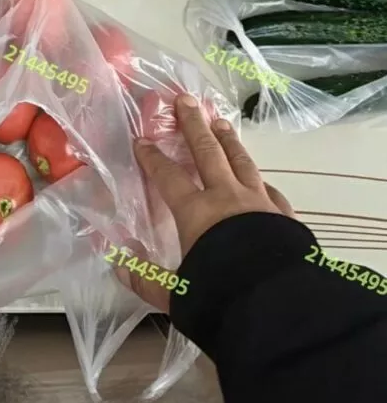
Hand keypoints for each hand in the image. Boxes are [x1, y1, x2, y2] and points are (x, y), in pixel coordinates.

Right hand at [117, 95, 293, 310]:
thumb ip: (146, 279)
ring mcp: (259, 203)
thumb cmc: (221, 296)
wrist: (278, 303)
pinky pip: (270, 191)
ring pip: (241, 162)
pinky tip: (260, 179)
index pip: (168, 177)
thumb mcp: (176, 295)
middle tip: (186, 100)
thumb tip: (118, 265)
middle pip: (207, 152)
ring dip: (228, 140)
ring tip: (221, 123)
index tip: (141, 140)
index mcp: (196, 212)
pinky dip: (260, 181)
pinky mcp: (284, 216)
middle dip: (194, 125)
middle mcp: (227, 198)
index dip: (152, 157)